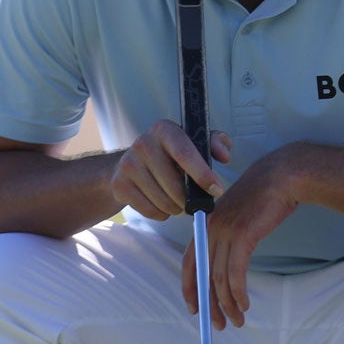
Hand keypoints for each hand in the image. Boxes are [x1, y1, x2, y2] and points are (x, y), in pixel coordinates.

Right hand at [112, 119, 232, 219]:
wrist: (132, 162)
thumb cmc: (173, 153)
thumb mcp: (195, 142)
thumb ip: (216, 143)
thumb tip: (224, 156)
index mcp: (164, 129)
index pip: (185, 154)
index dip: (203, 175)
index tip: (216, 190)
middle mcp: (143, 143)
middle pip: (175, 186)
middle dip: (190, 200)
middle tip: (194, 201)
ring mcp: (128, 164)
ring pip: (164, 202)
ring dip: (177, 208)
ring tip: (177, 200)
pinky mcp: (119, 184)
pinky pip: (150, 211)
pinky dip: (162, 214)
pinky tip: (162, 203)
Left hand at [181, 146, 304, 327]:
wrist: (283, 176)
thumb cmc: (265, 194)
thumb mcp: (239, 213)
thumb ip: (228, 233)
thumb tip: (227, 260)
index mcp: (206, 223)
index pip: (190, 261)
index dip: (190, 287)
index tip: (194, 308)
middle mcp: (210, 228)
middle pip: (202, 275)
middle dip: (209, 304)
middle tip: (217, 324)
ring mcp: (225, 232)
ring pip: (219, 279)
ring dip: (227, 304)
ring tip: (237, 320)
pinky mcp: (243, 236)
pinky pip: (235, 273)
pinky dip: (238, 293)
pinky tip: (244, 304)